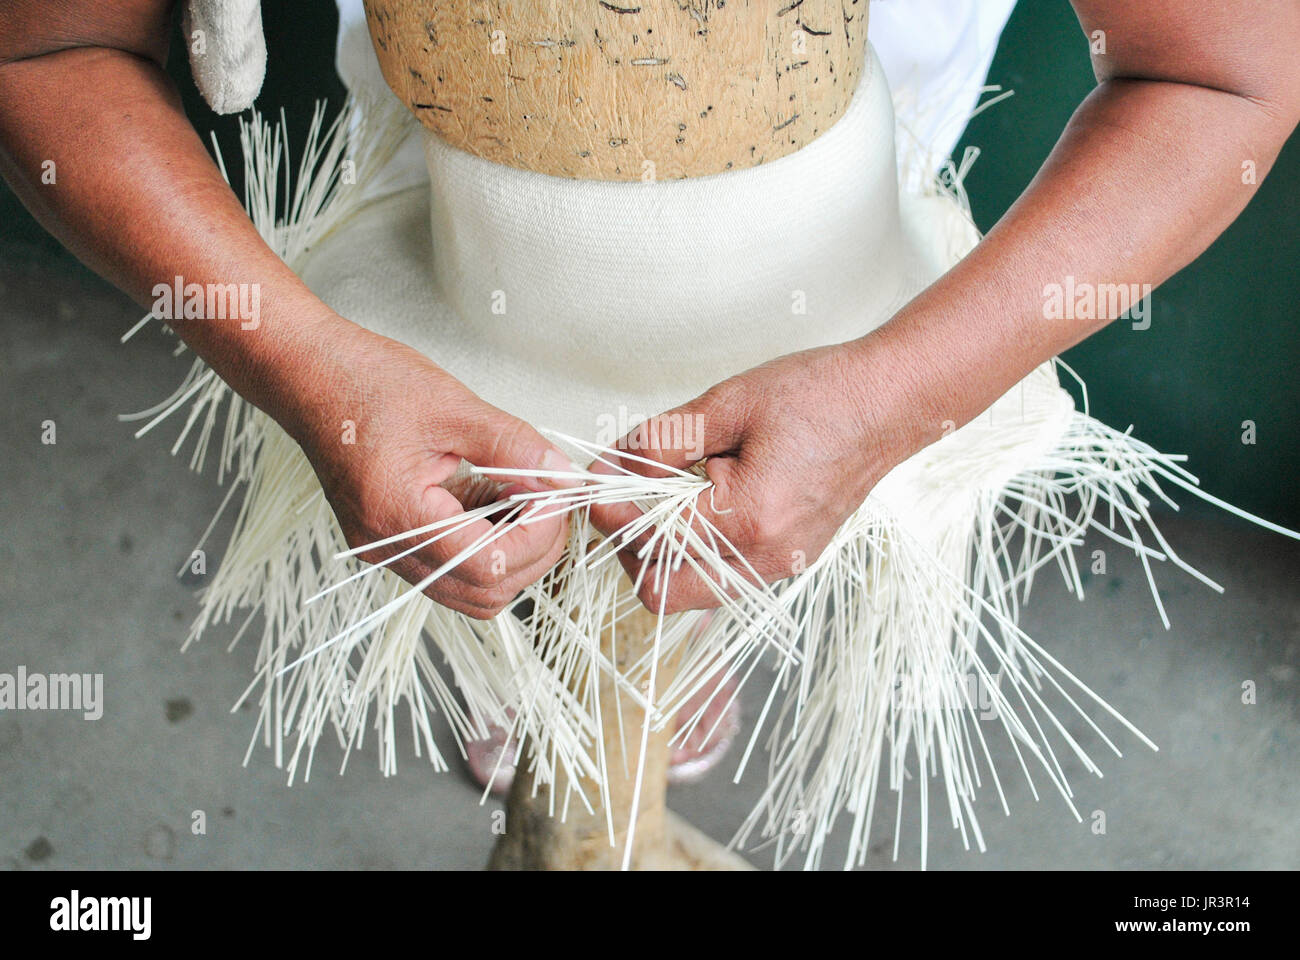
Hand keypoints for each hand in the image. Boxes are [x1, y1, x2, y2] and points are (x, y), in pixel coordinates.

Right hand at [286, 329, 573, 618]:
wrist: (309, 375)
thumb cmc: (367, 382)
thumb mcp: (453, 406)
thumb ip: (513, 446)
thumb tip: (562, 477)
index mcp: (399, 515)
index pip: (489, 564)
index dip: (538, 536)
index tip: (556, 496)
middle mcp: (387, 547)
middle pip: (484, 592)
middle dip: (532, 551)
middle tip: (549, 499)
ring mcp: (385, 551)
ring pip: (469, 590)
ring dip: (509, 554)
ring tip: (520, 498)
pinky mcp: (389, 543)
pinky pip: (449, 569)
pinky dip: (483, 546)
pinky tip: (493, 501)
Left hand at [589, 341, 922, 612]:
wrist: (889, 403)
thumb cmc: (819, 395)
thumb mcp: (727, 403)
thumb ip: (661, 441)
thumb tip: (611, 468)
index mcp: (748, 520)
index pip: (649, 541)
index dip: (611, 512)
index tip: (595, 485)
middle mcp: (766, 559)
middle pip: (662, 593)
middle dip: (630, 550)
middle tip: (624, 502)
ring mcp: (779, 568)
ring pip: (690, 592)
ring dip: (662, 554)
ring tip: (664, 498)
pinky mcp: (787, 562)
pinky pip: (721, 577)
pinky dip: (695, 551)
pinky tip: (699, 504)